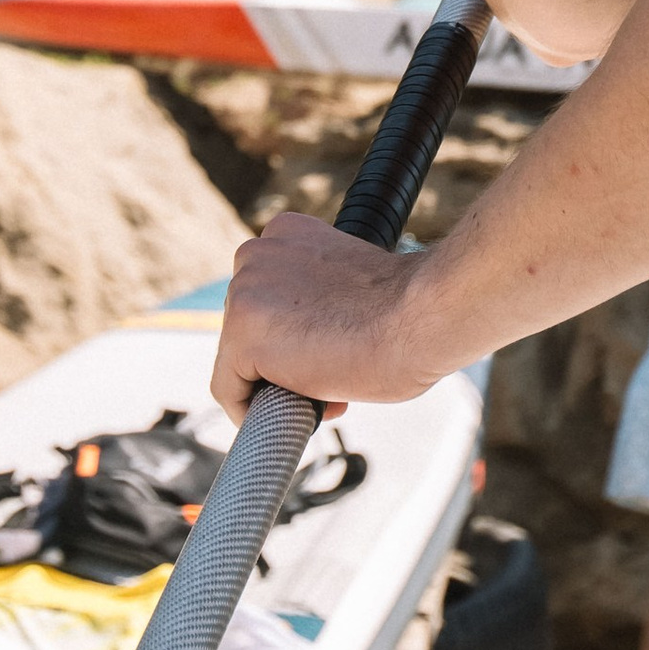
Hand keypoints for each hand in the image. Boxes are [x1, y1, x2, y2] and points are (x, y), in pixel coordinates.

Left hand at [212, 213, 460, 422]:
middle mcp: (255, 254)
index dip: (296, 337)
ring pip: (238, 358)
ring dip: (275, 384)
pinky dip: (251, 410)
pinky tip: (291, 415)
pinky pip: (228, 388)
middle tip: (334, 380)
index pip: (267, 298)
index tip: (331, 354)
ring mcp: (244, 292)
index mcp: (286, 234)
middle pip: (249, 327)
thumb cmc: (407, 310)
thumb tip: (309, 340)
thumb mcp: (352, 285)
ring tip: (326, 394)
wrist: (420, 317)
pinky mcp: (241, 334)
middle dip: (284, 360)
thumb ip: (318, 299)